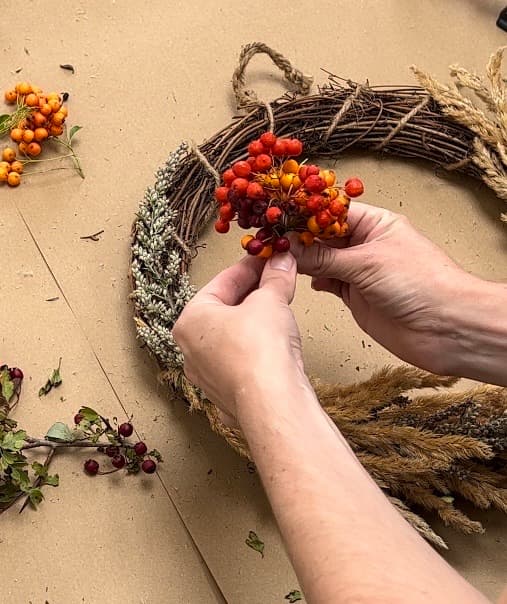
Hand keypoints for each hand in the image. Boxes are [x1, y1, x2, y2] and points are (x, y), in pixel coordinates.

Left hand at [173, 253, 302, 422]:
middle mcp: (191, 351)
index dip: (249, 267)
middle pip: (224, 312)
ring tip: (278, 312)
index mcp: (190, 321)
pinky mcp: (227, 397)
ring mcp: (207, 378)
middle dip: (252, 295)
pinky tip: (275, 348)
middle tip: (275, 281)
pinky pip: (241, 366)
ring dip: (254, 324)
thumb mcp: (271, 300)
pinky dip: (257, 353)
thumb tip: (282, 261)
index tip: (266, 259)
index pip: (221, 283)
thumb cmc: (259, 350)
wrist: (272, 402)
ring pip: (231, 340)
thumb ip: (275, 278)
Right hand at [290, 202, 473, 375]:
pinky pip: (327, 282)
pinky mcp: (355, 296)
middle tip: (272, 239)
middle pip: (324, 236)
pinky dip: (314, 281)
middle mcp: (366, 245)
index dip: (306, 214)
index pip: (333, 212)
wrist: (444, 327)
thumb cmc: (421, 283)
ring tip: (281, 259)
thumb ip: (325, 257)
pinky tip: (305, 279)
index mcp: (375, 224)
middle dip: (300, 239)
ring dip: (304, 261)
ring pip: (322, 261)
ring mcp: (360, 272)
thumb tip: (291, 248)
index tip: (280, 216)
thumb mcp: (366, 262)